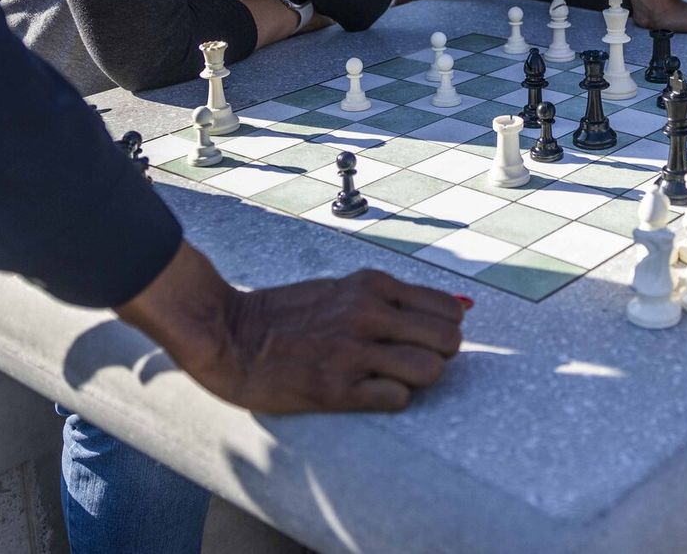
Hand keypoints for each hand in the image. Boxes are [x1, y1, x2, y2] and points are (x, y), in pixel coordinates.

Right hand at [119, 246, 464, 414]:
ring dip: (418, 381)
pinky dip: (392, 400)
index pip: (448, 310)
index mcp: (372, 286)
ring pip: (431, 370)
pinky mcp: (336, 388)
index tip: (422, 342)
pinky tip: (368, 395)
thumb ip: (389, 300)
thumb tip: (457, 309)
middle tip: (412, 364)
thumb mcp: (343, 290)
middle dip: (439, 357)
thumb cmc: (287, 315)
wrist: (229, 334)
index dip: (442, 331)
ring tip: (391, 381)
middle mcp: (369, 313)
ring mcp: (354, 351)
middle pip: (449, 340)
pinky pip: (397, 398)